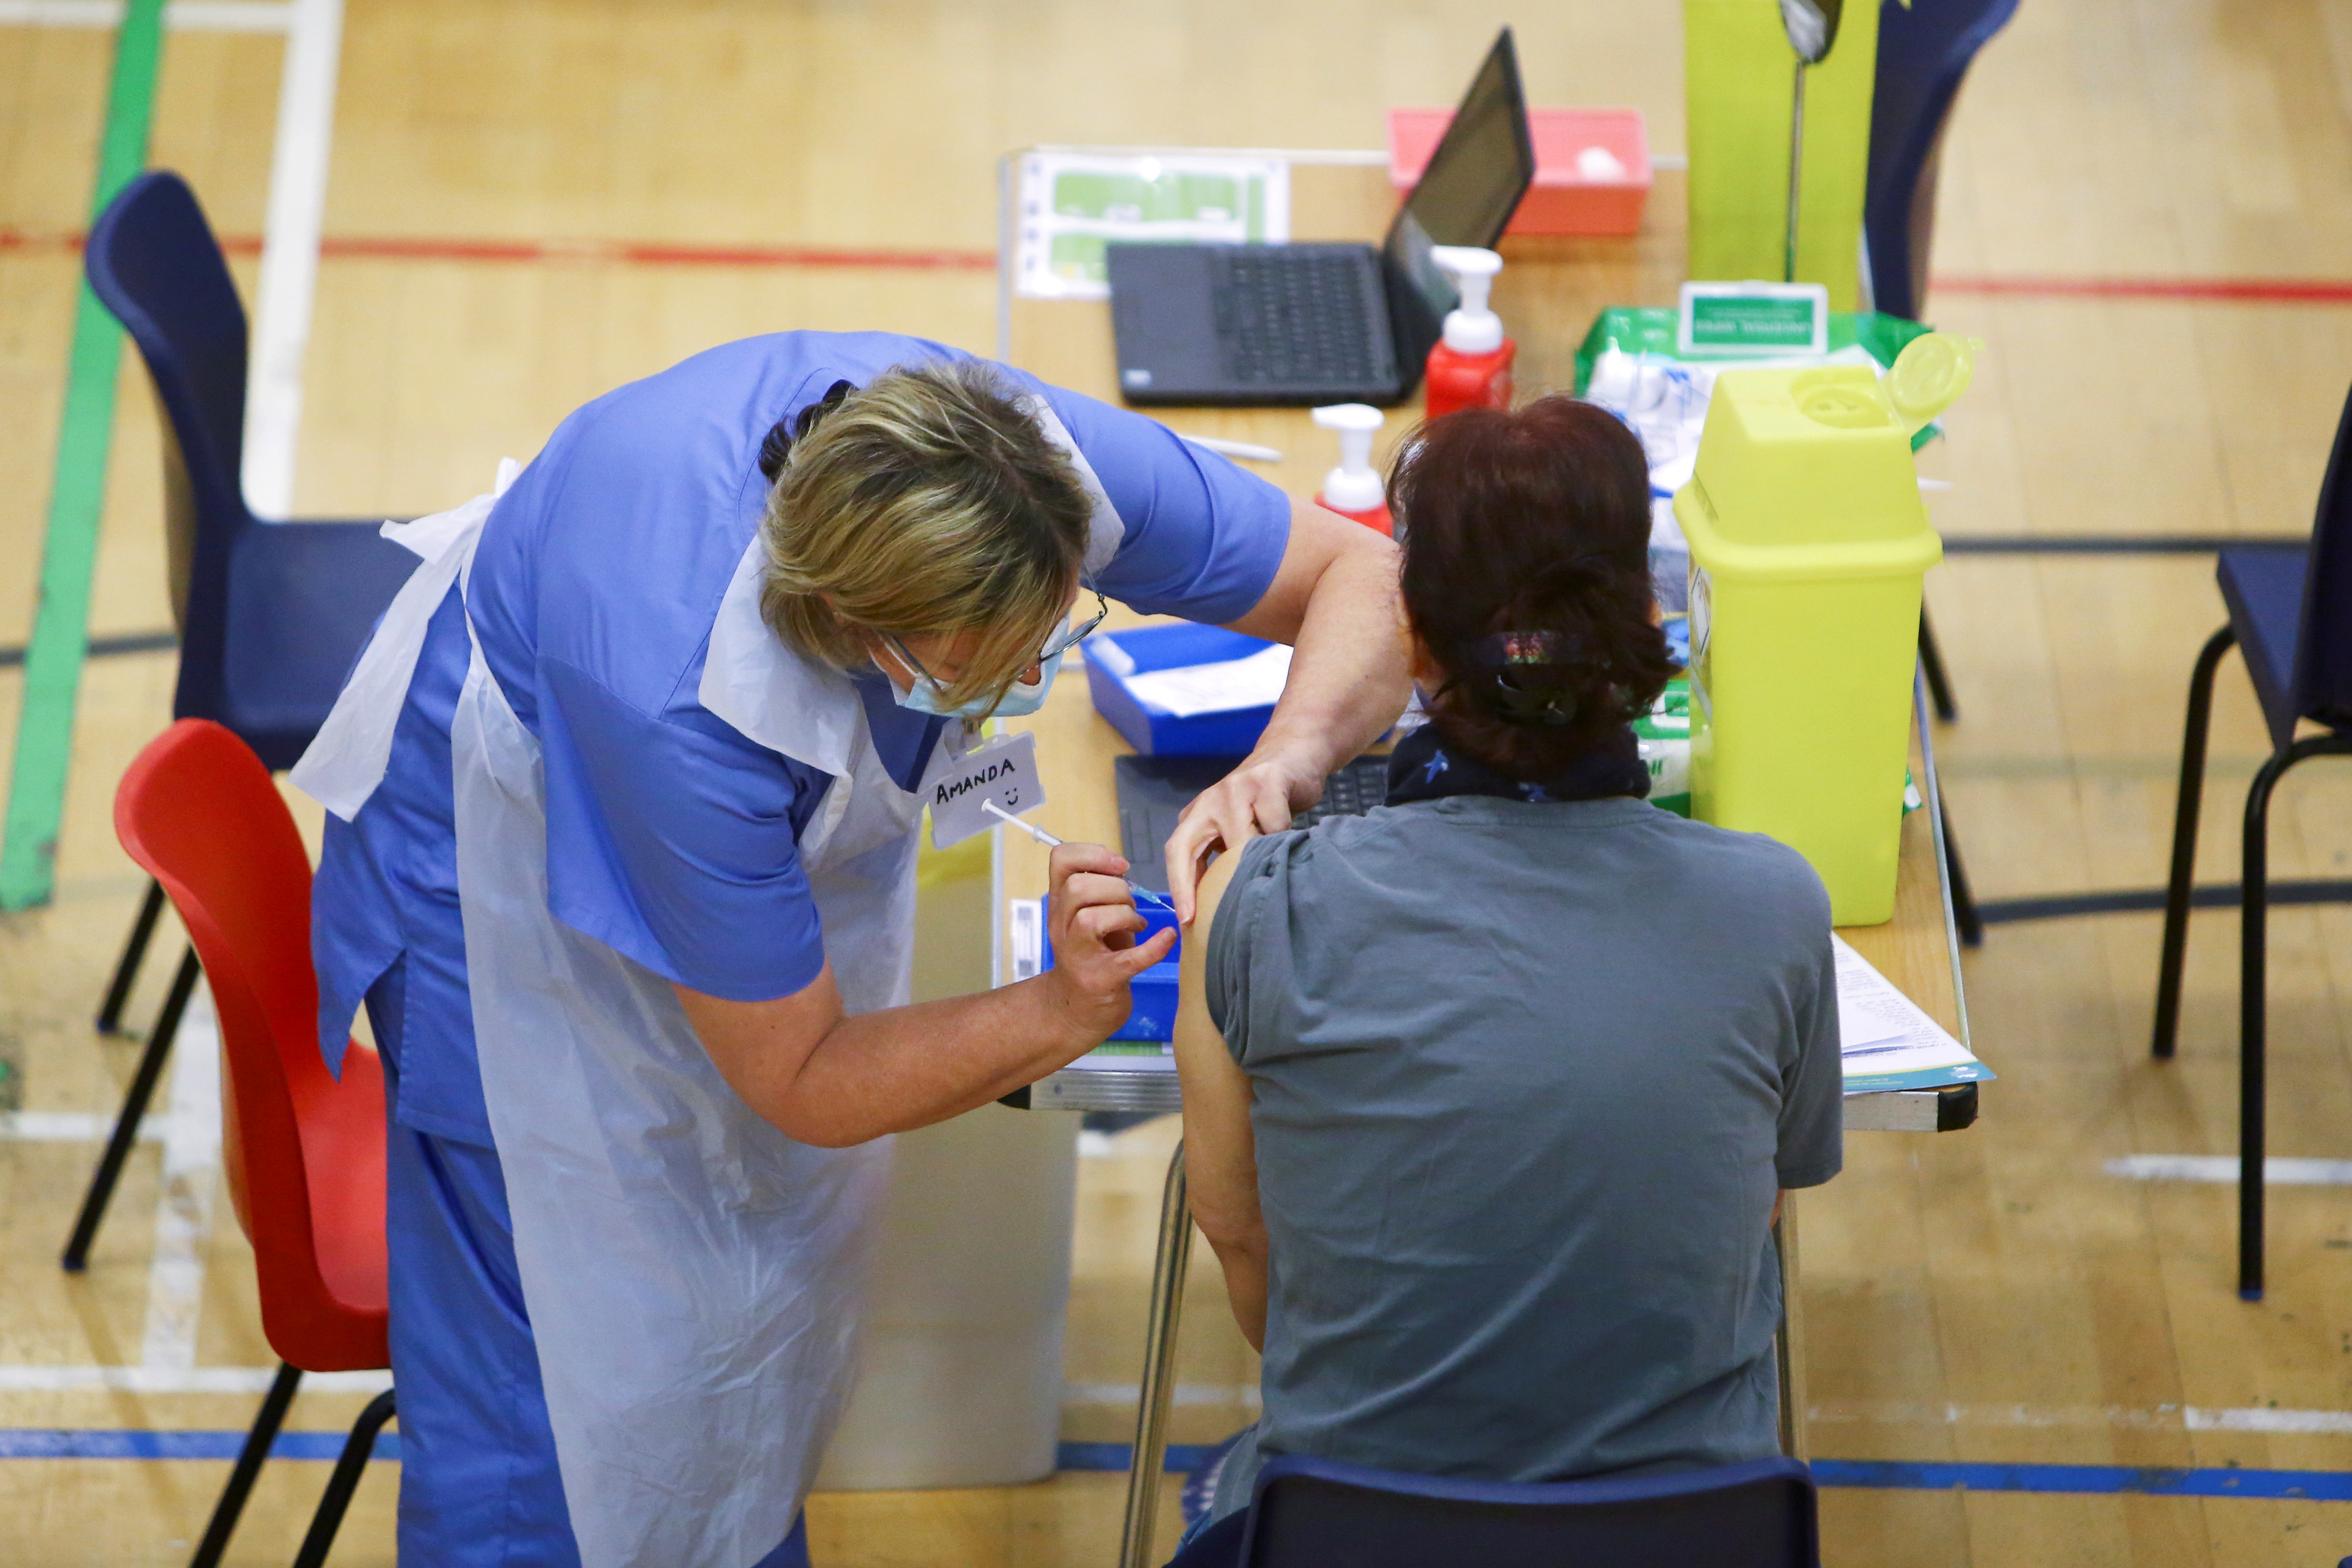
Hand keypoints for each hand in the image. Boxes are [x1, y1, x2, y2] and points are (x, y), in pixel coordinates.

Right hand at [1041, 841, 1177, 1045]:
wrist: (1077, 1011)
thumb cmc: (1093, 955)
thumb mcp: (1088, 916)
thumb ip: (1099, 890)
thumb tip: (1121, 867)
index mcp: (1059, 905)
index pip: (1061, 860)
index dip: (1093, 854)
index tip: (1120, 866)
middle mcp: (1061, 927)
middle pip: (1078, 888)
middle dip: (1115, 888)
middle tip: (1130, 904)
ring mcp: (1077, 956)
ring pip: (1091, 919)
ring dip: (1125, 914)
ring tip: (1137, 924)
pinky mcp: (1101, 980)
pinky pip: (1129, 959)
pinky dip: (1154, 947)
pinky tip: (1168, 938)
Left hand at [1163, 741, 1326, 921]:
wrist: (1293, 756)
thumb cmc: (1265, 804)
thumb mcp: (1238, 829)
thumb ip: (1226, 856)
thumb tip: (1222, 908)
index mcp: (1197, 816)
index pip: (1175, 853)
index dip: (1178, 887)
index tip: (1186, 920)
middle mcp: (1209, 801)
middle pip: (1188, 847)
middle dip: (1199, 885)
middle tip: (1217, 914)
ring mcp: (1236, 788)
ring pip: (1239, 839)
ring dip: (1257, 858)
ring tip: (1271, 868)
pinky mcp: (1266, 780)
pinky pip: (1273, 823)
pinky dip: (1283, 835)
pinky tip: (1290, 837)